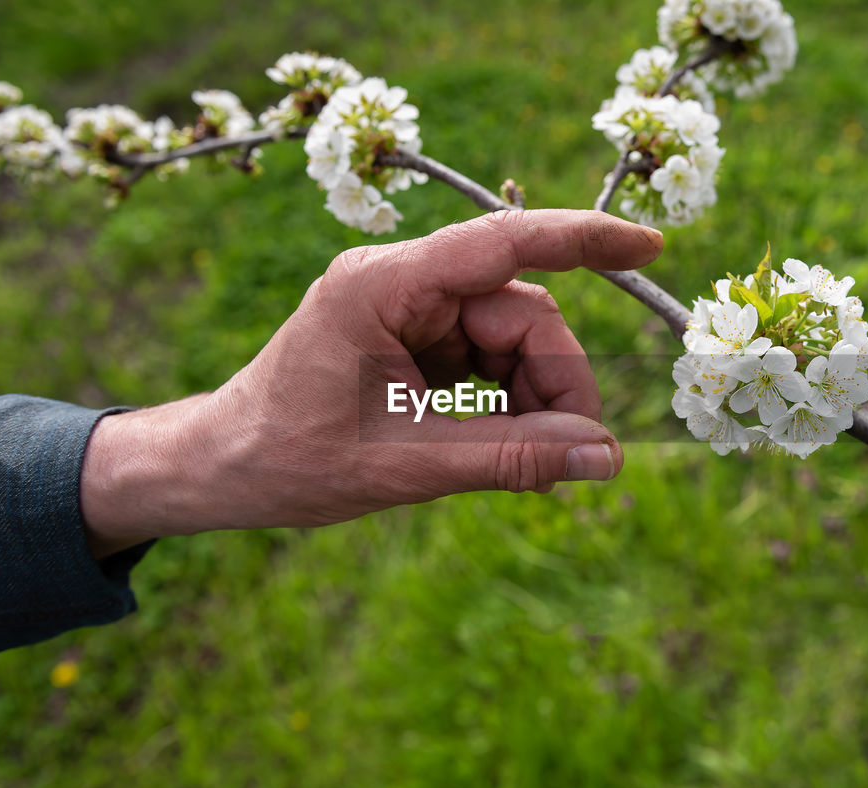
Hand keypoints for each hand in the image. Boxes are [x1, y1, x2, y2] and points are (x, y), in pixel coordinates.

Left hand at [80, 209, 663, 555]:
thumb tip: (605, 458)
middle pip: (518, 309)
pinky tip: (508, 445)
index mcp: (381, 285)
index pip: (500, 244)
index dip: (581, 239)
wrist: (219, 468)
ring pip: (510, 337)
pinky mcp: (411, 338)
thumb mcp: (404, 466)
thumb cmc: (286, 460)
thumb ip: (508, 458)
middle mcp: (399, 282)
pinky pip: (486, 358)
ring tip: (534, 461)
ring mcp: (406, 309)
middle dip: (557, 380)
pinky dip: (508, 401)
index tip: (648, 245)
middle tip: (577, 452)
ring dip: (535, 396)